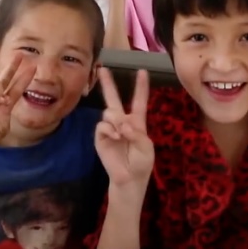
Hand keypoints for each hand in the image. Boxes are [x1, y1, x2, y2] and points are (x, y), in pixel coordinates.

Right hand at [0, 53, 35, 153]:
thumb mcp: (3, 125)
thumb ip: (6, 110)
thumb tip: (6, 97)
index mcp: (3, 102)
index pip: (15, 87)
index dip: (23, 78)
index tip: (33, 67)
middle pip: (4, 77)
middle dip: (13, 66)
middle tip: (21, 54)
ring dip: (2, 89)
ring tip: (4, 102)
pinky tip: (0, 101)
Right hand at [95, 67, 153, 187]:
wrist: (129, 179)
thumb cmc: (141, 163)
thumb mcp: (146, 146)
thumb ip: (136, 133)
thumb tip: (122, 124)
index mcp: (137, 122)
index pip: (139, 101)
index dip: (141, 87)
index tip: (142, 71)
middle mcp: (122, 122)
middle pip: (114, 99)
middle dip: (108, 84)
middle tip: (103, 69)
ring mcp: (110, 129)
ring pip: (109, 112)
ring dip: (116, 119)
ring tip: (122, 133)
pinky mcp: (101, 137)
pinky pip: (102, 125)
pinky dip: (109, 129)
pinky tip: (116, 137)